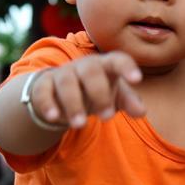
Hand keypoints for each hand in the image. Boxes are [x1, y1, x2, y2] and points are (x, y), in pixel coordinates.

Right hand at [30, 52, 145, 128]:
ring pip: (67, 82)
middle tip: (107, 117)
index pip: (118, 60)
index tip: (137, 79)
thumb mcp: (116, 96)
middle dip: (99, 93)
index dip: (127, 67)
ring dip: (73, 103)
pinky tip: (54, 118)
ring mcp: (63, 74)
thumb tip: (141, 111)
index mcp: (106, 66)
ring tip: (81, 125)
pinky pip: (43, 91)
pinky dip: (47, 104)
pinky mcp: (44, 85)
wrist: (61, 92)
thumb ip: (129, 102)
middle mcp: (84, 66)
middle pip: (90, 70)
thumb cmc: (96, 91)